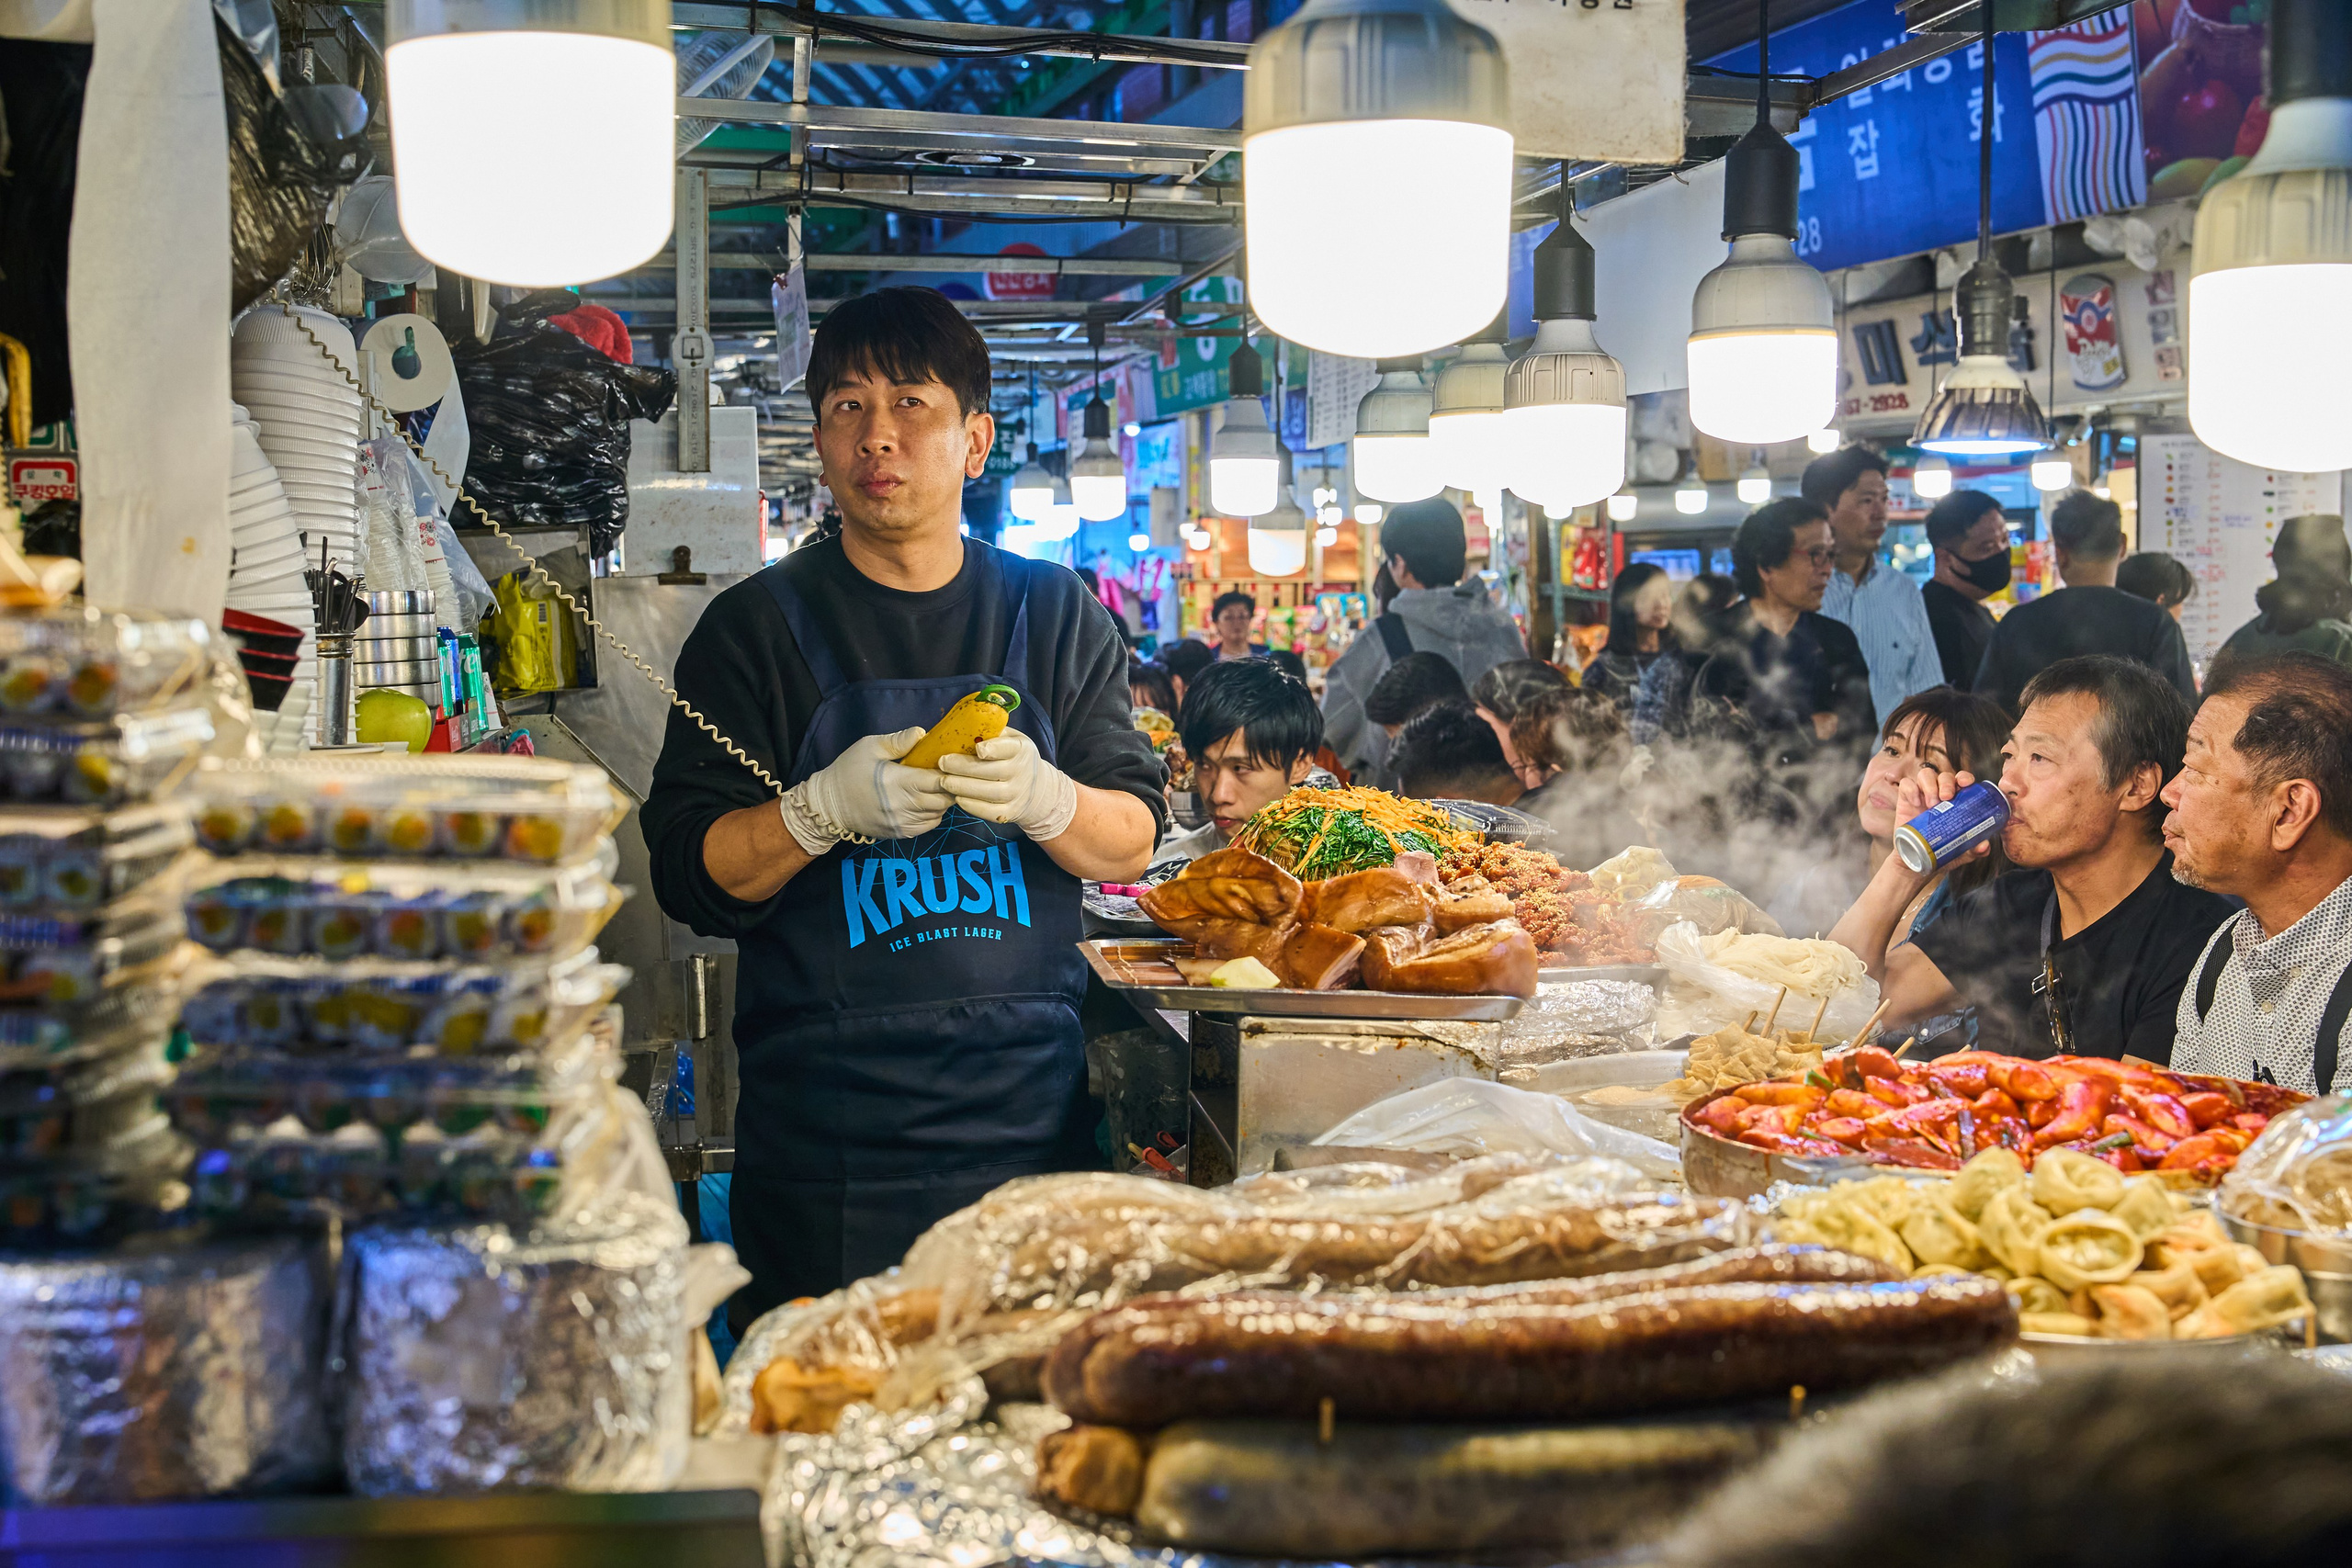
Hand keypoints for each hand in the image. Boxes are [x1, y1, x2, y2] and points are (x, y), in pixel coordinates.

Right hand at [780, 726, 953, 852]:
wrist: (829, 805)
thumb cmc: (849, 771)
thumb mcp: (869, 747)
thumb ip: (898, 741)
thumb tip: (922, 733)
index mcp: (898, 781)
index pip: (937, 780)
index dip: (949, 773)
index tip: (949, 764)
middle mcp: (903, 806)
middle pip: (943, 800)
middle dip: (949, 787)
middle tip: (946, 774)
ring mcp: (902, 823)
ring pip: (938, 814)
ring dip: (942, 801)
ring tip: (936, 788)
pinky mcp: (900, 833)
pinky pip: (928, 826)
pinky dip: (933, 814)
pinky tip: (925, 802)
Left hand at [936, 728, 1078, 839]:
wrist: (1037, 790)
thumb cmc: (1014, 758)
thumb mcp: (1011, 740)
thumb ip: (992, 733)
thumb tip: (962, 720)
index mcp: (1021, 749)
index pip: (1008, 749)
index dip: (993, 749)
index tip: (977, 748)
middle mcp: (1022, 772)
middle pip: (991, 771)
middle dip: (963, 767)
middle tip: (942, 763)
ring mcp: (1017, 794)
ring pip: (988, 793)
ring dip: (963, 787)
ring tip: (943, 781)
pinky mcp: (1010, 813)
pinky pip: (989, 812)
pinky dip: (972, 806)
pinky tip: (957, 798)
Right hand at [1893, 767, 1991, 859]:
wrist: (1917, 860)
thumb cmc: (1941, 851)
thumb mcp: (1962, 852)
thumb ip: (1974, 849)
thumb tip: (1984, 845)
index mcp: (1956, 800)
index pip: (1962, 779)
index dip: (1964, 777)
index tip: (1965, 784)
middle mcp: (1939, 794)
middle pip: (1944, 776)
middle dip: (1947, 783)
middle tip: (1946, 798)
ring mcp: (1922, 795)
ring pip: (1926, 775)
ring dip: (1930, 785)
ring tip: (1931, 803)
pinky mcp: (1905, 799)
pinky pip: (1906, 784)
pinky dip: (1911, 789)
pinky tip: (1915, 803)